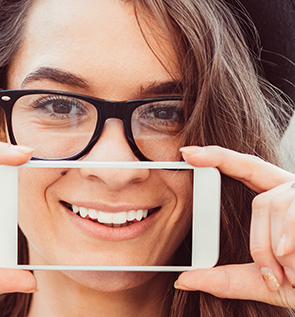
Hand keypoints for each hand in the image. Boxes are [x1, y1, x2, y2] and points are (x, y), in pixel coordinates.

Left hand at [174, 146, 294, 307]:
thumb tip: (184, 280)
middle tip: (276, 276)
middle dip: (261, 244)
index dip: (219, 157)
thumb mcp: (265, 284)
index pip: (246, 170)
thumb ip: (227, 280)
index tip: (189, 153)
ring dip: (280, 252)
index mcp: (282, 203)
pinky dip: (290, 246)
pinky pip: (293, 214)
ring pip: (275, 206)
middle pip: (261, 201)